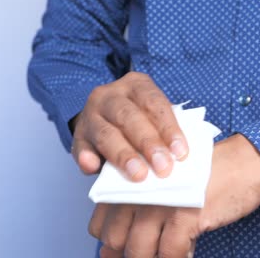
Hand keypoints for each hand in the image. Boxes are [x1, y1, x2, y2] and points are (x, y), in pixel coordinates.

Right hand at [71, 72, 188, 180]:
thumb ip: (162, 130)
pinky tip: (93, 167)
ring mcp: (90, 114)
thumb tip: (179, 156)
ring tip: (138, 174)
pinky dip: (86, 157)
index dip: (168, 128)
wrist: (103, 118)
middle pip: (129, 116)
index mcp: (135, 85)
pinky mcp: (78, 136)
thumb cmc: (137, 120)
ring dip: (123, 155)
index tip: (180, 152)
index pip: (153, 102)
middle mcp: (110, 95)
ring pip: (106, 133)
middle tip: (163, 167)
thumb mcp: (151, 115)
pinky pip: (80, 147)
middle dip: (148, 143)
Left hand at [89, 134, 259, 257]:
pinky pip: (170, 254)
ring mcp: (159, 203)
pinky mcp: (184, 215)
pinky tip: (186, 253)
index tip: (125, 249)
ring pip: (138, 252)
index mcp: (127, 183)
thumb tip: (107, 254)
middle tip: (151, 252)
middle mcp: (137, 191)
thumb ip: (132, 218)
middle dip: (130, 255)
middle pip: (115, 241)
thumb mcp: (158, 192)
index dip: (111, 245)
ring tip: (166, 253)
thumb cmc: (197, 179)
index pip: (98, 226)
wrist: (239, 164)